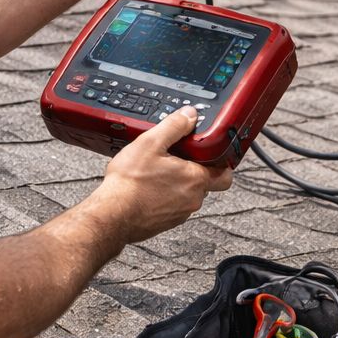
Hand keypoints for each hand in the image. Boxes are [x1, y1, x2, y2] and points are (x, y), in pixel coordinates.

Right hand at [94, 107, 232, 243]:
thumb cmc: (130, 183)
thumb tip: (189, 115)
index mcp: (195, 179)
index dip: (220, 162)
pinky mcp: (165, 222)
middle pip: (204, 182)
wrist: (112, 214)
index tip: (211, 153)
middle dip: (193, 169)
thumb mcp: (151, 142)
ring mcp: (179, 214)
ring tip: (156, 171)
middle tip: (175, 157)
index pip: (225, 174)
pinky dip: (164, 196)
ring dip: (177, 183)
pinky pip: (172, 205)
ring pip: (187, 194)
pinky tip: (147, 187)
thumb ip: (174, 126)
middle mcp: (192, 200)